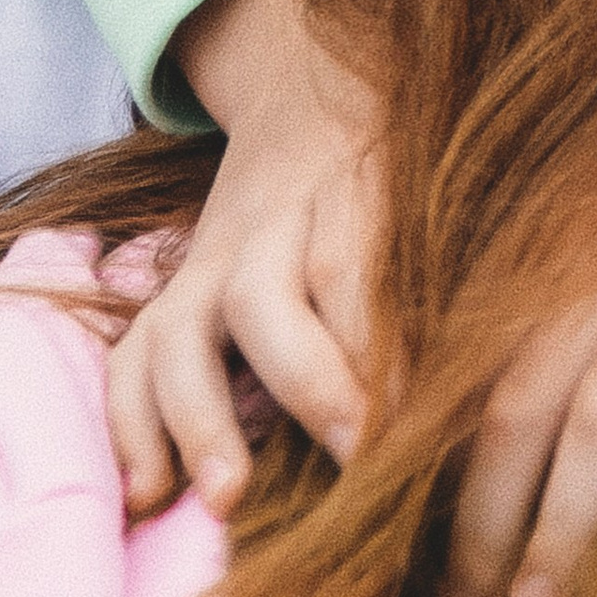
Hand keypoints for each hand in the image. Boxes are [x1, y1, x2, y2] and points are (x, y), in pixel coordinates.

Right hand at [105, 0, 383, 518]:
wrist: (303, 99)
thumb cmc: (384, 172)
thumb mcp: (418, 194)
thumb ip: (433, 279)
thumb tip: (467, 396)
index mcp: (339, 198)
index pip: (353, 273)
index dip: (378, 354)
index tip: (412, 430)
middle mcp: (259, 235)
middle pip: (263, 299)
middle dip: (304, 380)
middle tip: (346, 455)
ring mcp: (201, 271)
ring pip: (177, 335)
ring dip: (198, 419)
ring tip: (228, 497)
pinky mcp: (165, 304)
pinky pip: (129, 363)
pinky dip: (130, 428)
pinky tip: (149, 494)